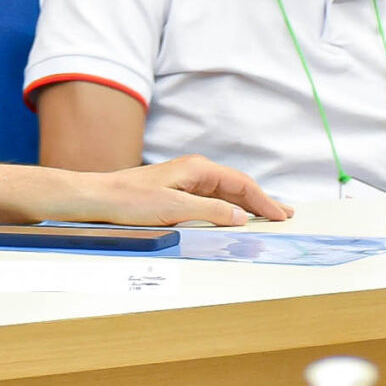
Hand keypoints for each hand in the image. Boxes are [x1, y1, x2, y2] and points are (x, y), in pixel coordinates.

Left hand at [58, 156, 291, 227]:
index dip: (263, 200)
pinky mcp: (178, 192)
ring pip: (226, 192)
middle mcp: (195, 171)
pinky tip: (235, 216)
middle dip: (261, 200)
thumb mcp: (174, 207)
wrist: (100, 198)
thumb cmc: (131, 200)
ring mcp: (186, 181)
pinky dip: (228, 207)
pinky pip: (212, 199)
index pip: (241, 184)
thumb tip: (240, 215)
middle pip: (237, 186)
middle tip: (284, 215)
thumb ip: (210, 210)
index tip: (281, 215)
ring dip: (246, 205)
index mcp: (198, 169)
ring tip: (267, 216)